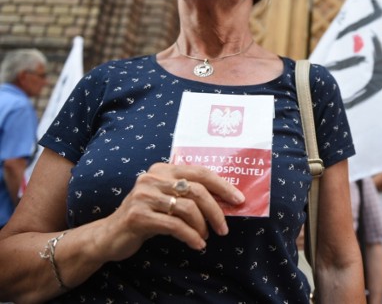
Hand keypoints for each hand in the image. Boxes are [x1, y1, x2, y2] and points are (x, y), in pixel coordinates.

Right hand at [97, 162, 244, 261]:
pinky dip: (191, 236)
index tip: (238, 200)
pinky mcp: (138, 215)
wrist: (109, 235)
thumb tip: (225, 202)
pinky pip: (175, 225)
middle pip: (197, 190)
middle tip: (224, 228)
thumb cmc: (146, 217)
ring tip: (205, 237)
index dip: (222, 185)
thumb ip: (188, 195)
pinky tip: (198, 245)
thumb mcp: (167, 200)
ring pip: (188, 208)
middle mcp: (153, 178)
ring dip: (203, 226)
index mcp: (163, 169)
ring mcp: (144, 196)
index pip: (200, 172)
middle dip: (216, 210)